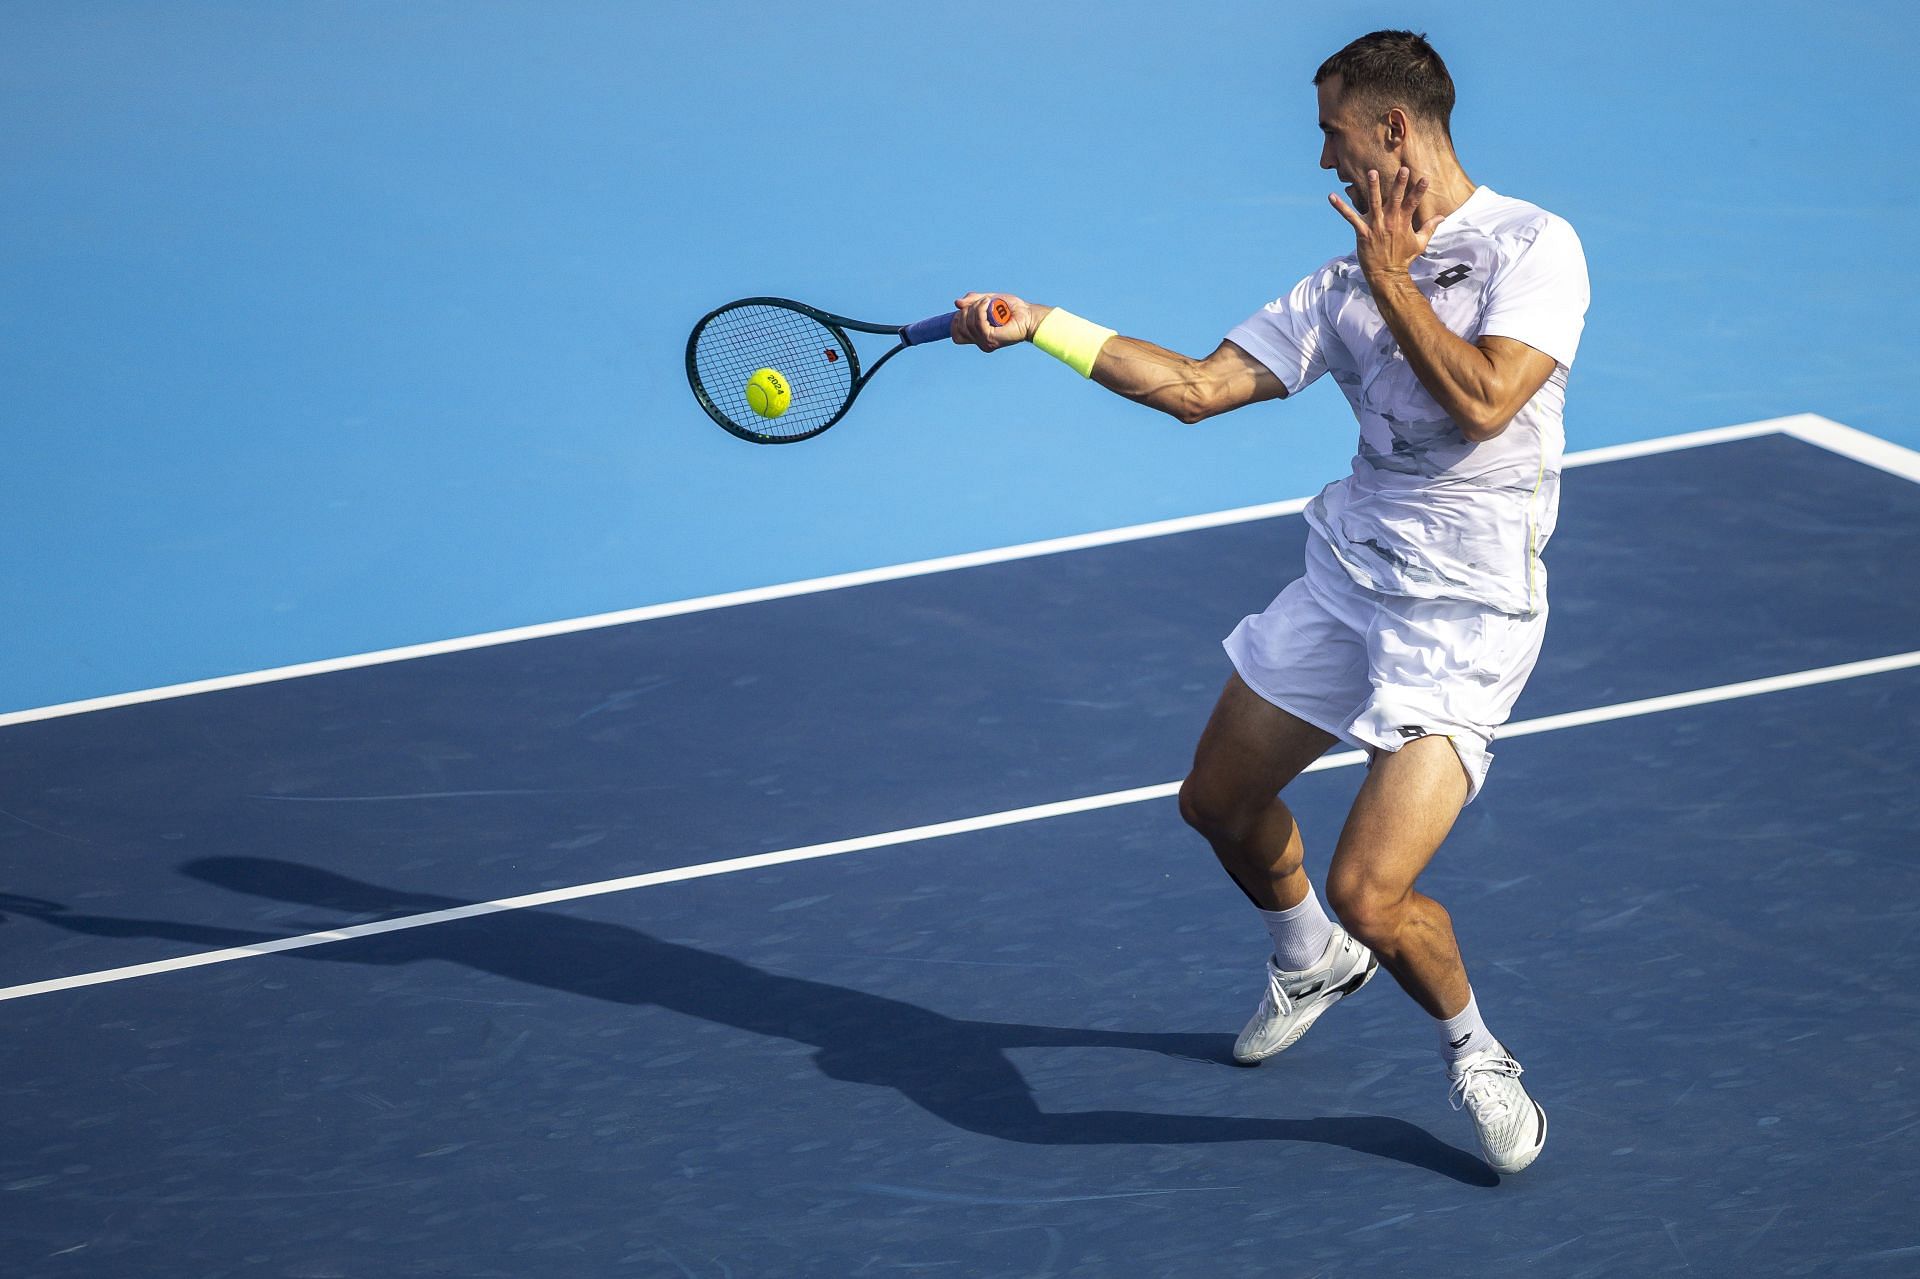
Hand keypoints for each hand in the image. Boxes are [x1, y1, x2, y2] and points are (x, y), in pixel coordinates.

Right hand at [950, 292, 1044, 350]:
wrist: (1028, 314)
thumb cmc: (1012, 308)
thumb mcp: (988, 300)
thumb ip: (973, 301)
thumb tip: (956, 303)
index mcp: (978, 336)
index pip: (956, 335)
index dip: (956, 320)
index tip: (965, 309)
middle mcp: (980, 342)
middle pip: (959, 328)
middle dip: (966, 311)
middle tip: (981, 303)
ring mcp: (985, 342)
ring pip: (968, 324)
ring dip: (975, 308)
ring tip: (987, 302)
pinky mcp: (991, 339)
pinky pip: (978, 323)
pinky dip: (980, 310)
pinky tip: (988, 303)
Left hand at [1328, 167, 1434, 281]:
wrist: (1387, 274)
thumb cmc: (1403, 258)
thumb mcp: (1420, 243)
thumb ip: (1430, 227)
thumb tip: (1442, 217)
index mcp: (1403, 222)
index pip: (1413, 203)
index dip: (1419, 191)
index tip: (1424, 178)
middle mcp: (1390, 222)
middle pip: (1396, 199)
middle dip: (1400, 183)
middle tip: (1403, 169)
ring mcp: (1376, 226)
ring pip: (1374, 203)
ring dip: (1373, 187)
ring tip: (1372, 172)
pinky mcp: (1362, 232)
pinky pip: (1350, 217)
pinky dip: (1340, 207)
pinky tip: (1331, 196)